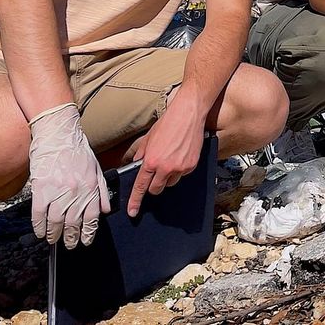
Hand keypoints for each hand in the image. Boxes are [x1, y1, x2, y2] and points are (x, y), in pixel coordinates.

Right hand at [27, 103, 109, 248]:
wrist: (58, 134)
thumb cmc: (78, 150)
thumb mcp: (96, 169)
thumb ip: (102, 191)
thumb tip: (106, 210)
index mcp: (90, 187)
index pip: (91, 218)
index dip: (88, 232)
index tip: (85, 241)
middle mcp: (76, 192)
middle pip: (73, 223)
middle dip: (71, 237)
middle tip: (69, 245)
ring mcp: (57, 191)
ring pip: (56, 221)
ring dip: (55, 234)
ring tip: (54, 240)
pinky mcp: (41, 189)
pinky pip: (39, 214)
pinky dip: (39, 226)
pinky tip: (40, 231)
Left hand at [125, 100, 204, 217]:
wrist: (188, 114)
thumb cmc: (168, 123)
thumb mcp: (148, 138)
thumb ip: (141, 154)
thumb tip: (138, 164)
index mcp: (151, 161)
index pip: (140, 186)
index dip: (135, 201)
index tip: (133, 211)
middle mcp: (165, 167)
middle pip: (156, 189)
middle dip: (154, 185)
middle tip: (156, 172)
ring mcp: (180, 168)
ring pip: (170, 183)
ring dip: (168, 176)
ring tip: (170, 158)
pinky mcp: (191, 165)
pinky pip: (182, 175)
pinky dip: (179, 169)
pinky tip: (180, 155)